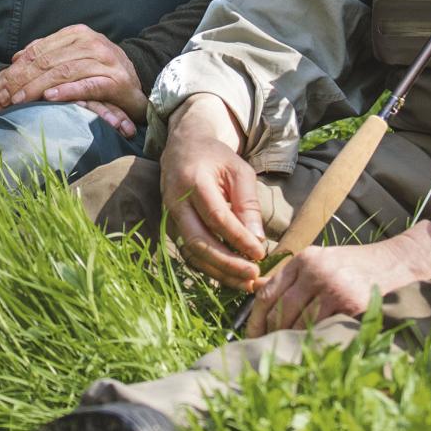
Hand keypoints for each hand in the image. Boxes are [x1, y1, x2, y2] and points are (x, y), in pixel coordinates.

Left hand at [0, 25, 145, 136]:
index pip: (40, 50)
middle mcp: (91, 43)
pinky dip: (66, 91)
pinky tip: (49, 98)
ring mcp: (104, 60)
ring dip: (37, 87)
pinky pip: (86, 85)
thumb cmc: (100, 72)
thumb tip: (16, 58)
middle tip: (2, 96)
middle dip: (21, 79)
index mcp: (78, 33)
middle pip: (48, 61)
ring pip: (63, 72)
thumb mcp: (73, 56)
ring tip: (19, 100)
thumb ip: (47, 53)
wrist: (136, 85)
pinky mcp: (115, 81)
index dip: (17, 68)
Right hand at [160, 97, 268, 289]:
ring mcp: (170, 217)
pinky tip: (231, 276)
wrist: (183, 148)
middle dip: (227, 263)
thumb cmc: (216, 158)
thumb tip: (257, 239)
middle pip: (199, 241)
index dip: (238, 238)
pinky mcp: (172, 228)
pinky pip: (190, 253)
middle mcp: (176, 202)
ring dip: (219, 272)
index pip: (216, 217)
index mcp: (194, 182)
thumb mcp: (239, 170)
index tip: (260, 254)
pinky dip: (211, 268)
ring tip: (245, 283)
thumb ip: (247, 203)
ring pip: (192, 253)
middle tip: (253, 275)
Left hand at [242, 224, 430, 338]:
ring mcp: (334, 289)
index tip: (251, 337)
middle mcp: (316, 272)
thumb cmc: (355, 266)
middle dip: (271, 335)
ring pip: (300, 325)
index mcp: (305, 259)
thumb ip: (292, 277)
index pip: (268, 293)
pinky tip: (311, 352)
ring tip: (287, 355)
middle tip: (267, 352)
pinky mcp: (351, 306)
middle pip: (280, 312)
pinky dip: (314, 343)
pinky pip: (323, 331)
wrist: (397, 263)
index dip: (255, 320)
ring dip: (292, 342)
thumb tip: (259, 302)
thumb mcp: (321, 260)